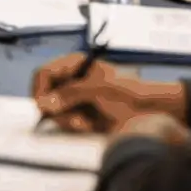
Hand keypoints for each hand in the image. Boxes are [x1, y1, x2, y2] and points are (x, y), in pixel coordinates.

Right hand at [29, 54, 185, 134]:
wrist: (150, 112)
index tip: (43, 107)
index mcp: (76, 64)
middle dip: (57, 109)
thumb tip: (45, 103)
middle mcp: (72, 79)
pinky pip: (65, 121)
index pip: (44, 73)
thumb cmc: (128, 93)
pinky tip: (89, 126)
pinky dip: (74, 126)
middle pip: (46, 94)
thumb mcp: (98, 90)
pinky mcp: (80, 114)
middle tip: (72, 120)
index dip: (40, 89)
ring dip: (67, 120)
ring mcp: (75, 97)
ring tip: (86, 123)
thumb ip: (70, 94)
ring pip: (54, 111)